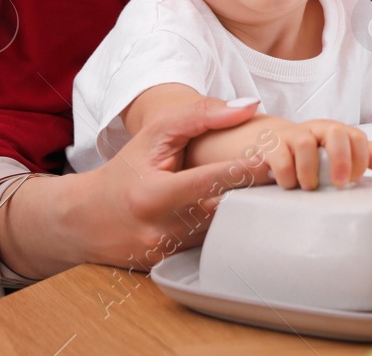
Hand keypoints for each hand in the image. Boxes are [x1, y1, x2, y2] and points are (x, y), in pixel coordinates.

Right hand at [1, 97, 260, 276]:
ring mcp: (168, 254)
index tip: (276, 159)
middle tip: (286, 176)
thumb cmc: (127, 170)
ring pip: (222, 230)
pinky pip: (210, 244)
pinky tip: (242, 212)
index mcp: (154, 196)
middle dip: (254, 194)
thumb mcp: (155, 135)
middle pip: (224, 211)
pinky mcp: (172, 266)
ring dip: (245, 212)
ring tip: (271, 192)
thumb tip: (248, 106)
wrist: (86, 219)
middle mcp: (161, 230)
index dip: (246, 170)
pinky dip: (226, 227)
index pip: (211, 182)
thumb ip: (200, 115)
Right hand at [253, 118, 371, 189]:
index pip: (356, 136)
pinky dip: (287, 175)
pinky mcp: (271, 145)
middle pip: (335, 132)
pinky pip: (280, 158)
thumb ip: (358, 156)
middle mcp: (316, 129)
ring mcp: (293, 135)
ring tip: (309, 187)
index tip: (356, 179)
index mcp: (335, 132)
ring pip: (306, 144)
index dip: (361, 157)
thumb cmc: (306, 154)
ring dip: (310, 169)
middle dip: (341, 159)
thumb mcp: (332, 154)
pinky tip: (290, 185)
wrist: (268, 145)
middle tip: (340, 183)